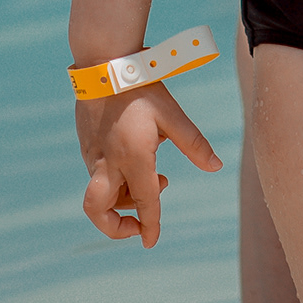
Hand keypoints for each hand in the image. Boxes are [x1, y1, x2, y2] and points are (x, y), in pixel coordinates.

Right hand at [76, 81, 221, 245]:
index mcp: (134, 157)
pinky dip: (114, 181)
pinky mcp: (86, 145)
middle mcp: (108, 162)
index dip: (150, 226)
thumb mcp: (171, 113)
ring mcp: (92, 154)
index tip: (151, 242)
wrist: (104, 60)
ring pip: (99, 194)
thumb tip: (216, 166)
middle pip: (98, 211)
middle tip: (137, 225)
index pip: (144, 203)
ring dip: (123, 199)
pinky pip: (96, 175)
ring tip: (154, 179)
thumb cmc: (142, 85)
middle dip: (115, 228)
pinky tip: (135, 161)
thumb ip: (193, 143)